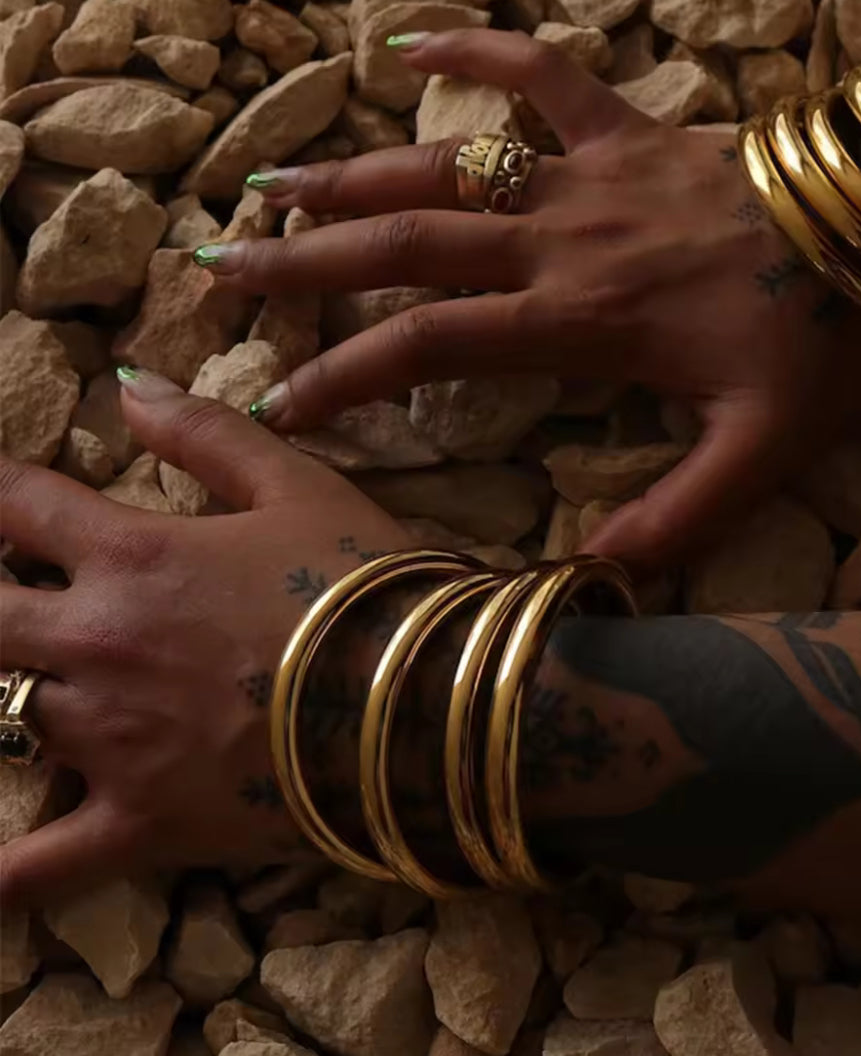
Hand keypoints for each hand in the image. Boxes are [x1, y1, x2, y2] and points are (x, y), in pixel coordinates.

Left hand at [0, 369, 415, 906]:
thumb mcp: (299, 487)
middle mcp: (94, 645)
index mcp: (131, 557)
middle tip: (18, 590)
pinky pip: (40, 867)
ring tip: (26, 680)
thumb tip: (130, 383)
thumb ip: (208, 432)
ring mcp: (108, 742)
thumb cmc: (365, 583)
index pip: (18, 503)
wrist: (420, 698)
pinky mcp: (140, 822)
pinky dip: (5, 876)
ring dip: (6, 690)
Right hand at [194, 28, 860, 571]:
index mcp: (578, 321)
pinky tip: (404, 46)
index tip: (282, 405)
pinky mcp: (627, 129)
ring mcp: (589, 174)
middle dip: (305, 261)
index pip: (429, 345)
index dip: (345, 377)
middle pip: (405, 242)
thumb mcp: (760, 454)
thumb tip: (594, 582)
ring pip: (445, 162)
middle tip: (223, 265)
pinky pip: (540, 72)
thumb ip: (678, 522)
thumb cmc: (826, 339)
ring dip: (352, 173)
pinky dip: (474, 50)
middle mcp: (560, 240)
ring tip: (270, 182)